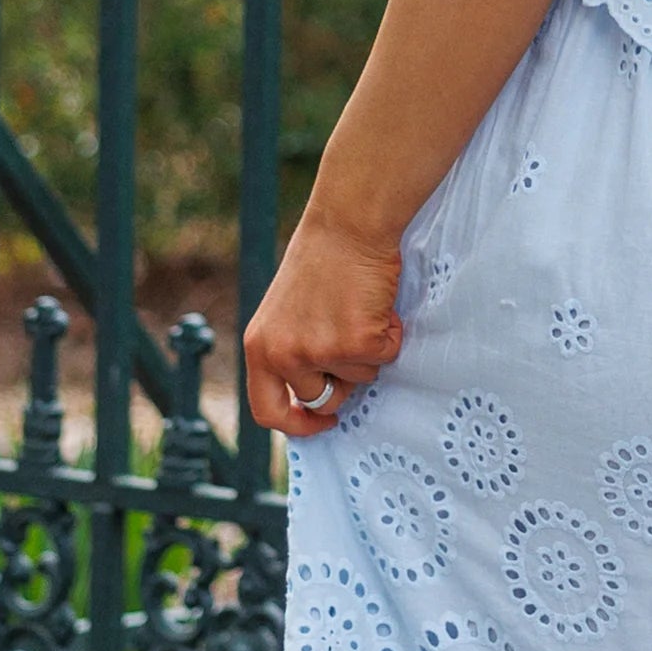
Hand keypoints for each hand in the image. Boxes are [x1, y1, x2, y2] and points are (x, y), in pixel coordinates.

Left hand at [242, 212, 406, 444]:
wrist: (347, 226)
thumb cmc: (321, 261)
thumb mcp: (284, 315)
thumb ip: (290, 353)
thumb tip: (318, 398)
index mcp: (260, 347)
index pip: (267, 411)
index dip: (296, 424)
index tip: (321, 422)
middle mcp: (285, 355)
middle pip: (323, 399)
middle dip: (345, 379)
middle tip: (352, 340)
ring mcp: (321, 351)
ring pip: (361, 378)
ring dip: (369, 350)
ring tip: (361, 308)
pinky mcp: (358, 342)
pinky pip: (386, 355)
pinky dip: (391, 334)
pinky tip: (379, 303)